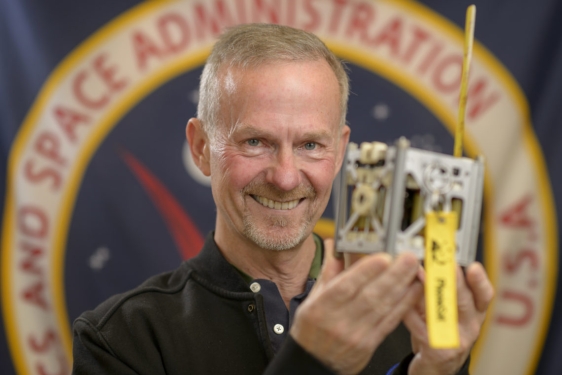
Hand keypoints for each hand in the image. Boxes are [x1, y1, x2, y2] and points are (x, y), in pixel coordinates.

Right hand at [290, 240, 422, 374]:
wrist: (314, 363)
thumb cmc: (311, 330)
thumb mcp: (312, 300)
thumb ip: (328, 272)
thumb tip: (334, 246)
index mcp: (321, 307)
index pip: (345, 286)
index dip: (365, 272)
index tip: (382, 257)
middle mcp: (339, 321)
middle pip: (369, 296)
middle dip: (392, 275)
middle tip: (408, 257)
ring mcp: (357, 334)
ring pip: (383, 308)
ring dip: (402, 287)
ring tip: (415, 269)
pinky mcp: (370, 344)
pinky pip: (390, 322)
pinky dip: (403, 305)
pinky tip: (413, 290)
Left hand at [403, 263, 493, 374]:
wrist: (435, 369)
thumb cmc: (440, 334)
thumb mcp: (446, 312)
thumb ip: (438, 291)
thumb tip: (422, 266)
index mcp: (474, 314)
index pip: (484, 296)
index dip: (480, 281)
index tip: (473, 267)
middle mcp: (469, 327)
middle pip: (465, 302)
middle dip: (455, 282)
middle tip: (446, 266)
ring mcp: (456, 340)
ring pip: (444, 314)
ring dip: (431, 293)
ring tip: (421, 276)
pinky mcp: (437, 351)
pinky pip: (422, 329)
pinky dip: (411, 315)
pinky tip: (403, 305)